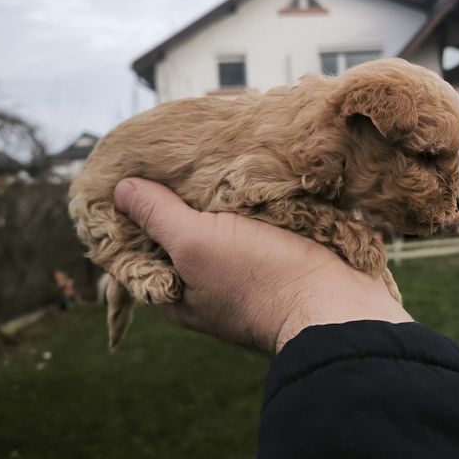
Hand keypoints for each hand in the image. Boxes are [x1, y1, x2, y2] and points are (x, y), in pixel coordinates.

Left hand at [113, 178, 411, 353]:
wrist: (338, 305)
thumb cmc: (261, 279)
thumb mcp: (197, 242)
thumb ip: (158, 216)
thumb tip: (119, 189)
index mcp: (176, 291)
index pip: (140, 245)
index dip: (135, 209)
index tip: (137, 168)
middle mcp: (206, 287)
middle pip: (182, 233)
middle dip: (182, 197)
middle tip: (180, 153)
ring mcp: (246, 275)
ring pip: (222, 227)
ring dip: (221, 196)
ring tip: (216, 153)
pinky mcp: (280, 261)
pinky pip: (257, 226)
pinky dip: (252, 203)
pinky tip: (252, 175)